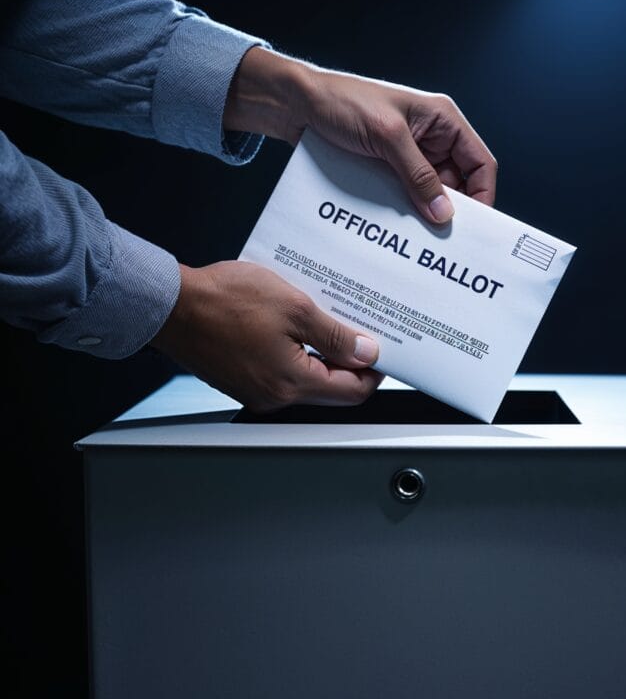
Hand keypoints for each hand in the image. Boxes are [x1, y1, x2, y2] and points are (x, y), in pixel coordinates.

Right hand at [151, 261, 382, 412]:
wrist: (170, 305)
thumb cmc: (223, 301)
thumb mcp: (294, 307)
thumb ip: (335, 335)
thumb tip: (366, 352)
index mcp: (291, 383)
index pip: (352, 392)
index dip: (374, 371)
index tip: (382, 350)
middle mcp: (275, 396)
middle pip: (331, 389)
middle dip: (351, 362)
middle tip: (360, 332)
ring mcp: (257, 391)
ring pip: (308, 380)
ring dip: (324, 355)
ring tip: (331, 323)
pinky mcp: (243, 380)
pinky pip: (284, 372)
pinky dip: (299, 353)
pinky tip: (300, 327)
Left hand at [224, 47, 496, 223]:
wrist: (297, 106)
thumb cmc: (342, 103)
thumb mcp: (387, 137)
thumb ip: (418, 175)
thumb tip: (443, 212)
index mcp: (442, 120)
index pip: (480, 162)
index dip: (483, 195)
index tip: (475, 226)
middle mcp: (431, 139)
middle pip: (457, 184)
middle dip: (451, 211)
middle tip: (444, 242)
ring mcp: (408, 156)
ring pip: (429, 194)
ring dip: (424, 215)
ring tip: (419, 240)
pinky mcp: (387, 170)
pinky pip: (404, 196)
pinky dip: (403, 213)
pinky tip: (397, 230)